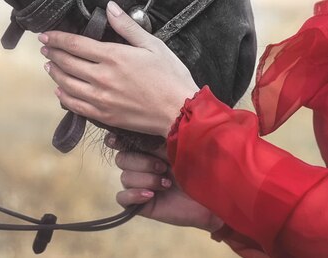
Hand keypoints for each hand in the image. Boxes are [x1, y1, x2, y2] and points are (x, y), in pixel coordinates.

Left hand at [39, 1, 199, 136]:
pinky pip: (75, 105)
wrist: (178, 110)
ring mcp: (101, 98)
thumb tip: (110, 8)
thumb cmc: (170, 77)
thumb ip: (128, 26)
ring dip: (55, 73)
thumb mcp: (153, 45)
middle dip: (53, 53)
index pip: (76, 44)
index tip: (46, 35)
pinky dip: (63, 96)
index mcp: (114, 56)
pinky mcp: (104, 115)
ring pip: (67, 84)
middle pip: (67, 63)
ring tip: (50, 65)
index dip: (57, 38)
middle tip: (46, 48)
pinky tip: (60, 91)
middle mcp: (102, 77)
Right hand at [107, 134, 222, 231]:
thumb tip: (142, 123)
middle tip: (164, 167)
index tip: (116, 140)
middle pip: (121, 159)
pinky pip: (122, 198)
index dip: (117, 140)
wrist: (210, 197)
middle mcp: (143, 165)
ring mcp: (141, 184)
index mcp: (150, 149)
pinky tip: (151, 195)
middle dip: (142, 162)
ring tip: (167, 184)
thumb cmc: (200, 169)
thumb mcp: (180, 148)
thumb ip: (159, 138)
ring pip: (125, 177)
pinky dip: (134, 194)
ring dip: (146, 179)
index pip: (124, 142)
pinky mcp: (141, 203)